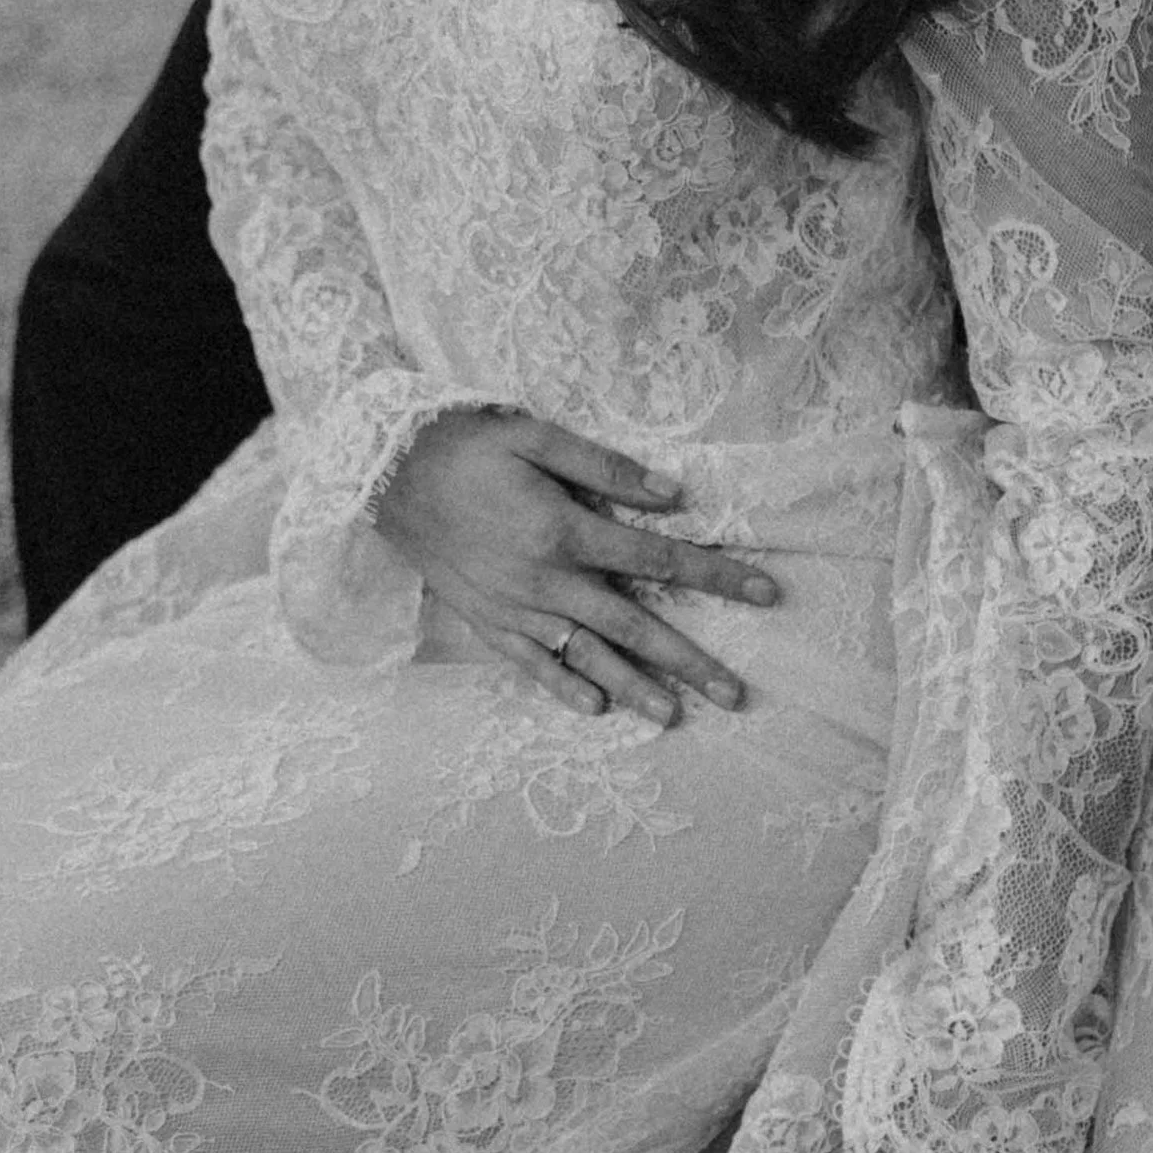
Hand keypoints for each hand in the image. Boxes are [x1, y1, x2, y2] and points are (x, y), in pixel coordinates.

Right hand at [375, 408, 779, 726]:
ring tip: (676, 717)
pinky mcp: (490, 623)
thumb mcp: (536, 436)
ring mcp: (517, 610)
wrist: (386, 475)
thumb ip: (605, 467)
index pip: (661, 559)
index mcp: (566, 530)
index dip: (718, 575)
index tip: (765, 592)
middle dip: (690, 660)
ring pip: (588, 657)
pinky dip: (564, 689)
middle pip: (635, 627)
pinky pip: (533, 665)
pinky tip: (598, 710)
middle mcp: (547, 581)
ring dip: (635, 690)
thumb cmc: (468, 446)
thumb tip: (671, 494)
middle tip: (736, 694)